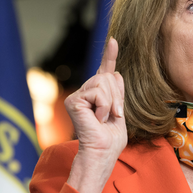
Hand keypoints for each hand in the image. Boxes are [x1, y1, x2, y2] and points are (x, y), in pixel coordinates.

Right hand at [65, 37, 127, 192]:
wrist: (103, 152)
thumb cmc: (111, 138)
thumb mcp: (119, 111)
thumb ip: (117, 92)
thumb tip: (115, 72)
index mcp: (98, 95)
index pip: (105, 71)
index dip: (109, 55)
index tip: (114, 40)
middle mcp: (85, 92)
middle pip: (108, 76)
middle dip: (117, 96)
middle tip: (113, 115)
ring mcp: (77, 96)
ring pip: (103, 83)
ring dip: (111, 103)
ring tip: (104, 118)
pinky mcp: (73, 101)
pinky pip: (98, 93)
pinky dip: (103, 107)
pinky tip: (97, 119)